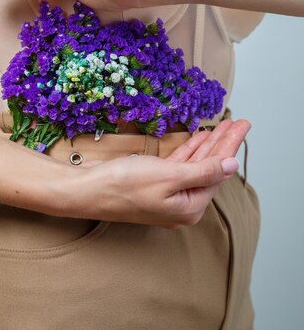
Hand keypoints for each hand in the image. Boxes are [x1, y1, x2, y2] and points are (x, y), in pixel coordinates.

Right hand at [57, 118, 249, 227]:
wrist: (87, 190)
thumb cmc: (123, 185)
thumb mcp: (169, 176)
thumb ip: (203, 171)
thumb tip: (232, 166)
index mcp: (189, 207)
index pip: (218, 172)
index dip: (230, 146)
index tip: (242, 126)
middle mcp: (181, 203)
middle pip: (209, 168)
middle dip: (224, 143)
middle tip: (239, 122)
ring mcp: (167, 195)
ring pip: (194, 165)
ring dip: (208, 144)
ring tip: (223, 126)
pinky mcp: (153, 185)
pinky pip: (179, 166)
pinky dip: (189, 151)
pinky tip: (198, 138)